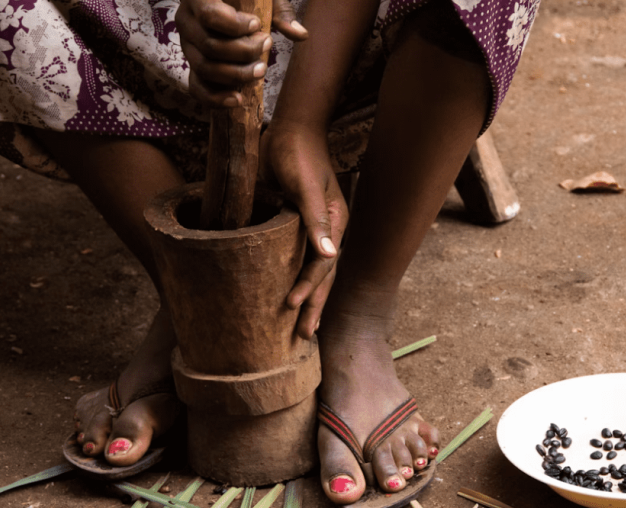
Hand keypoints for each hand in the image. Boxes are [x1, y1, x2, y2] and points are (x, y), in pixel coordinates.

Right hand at [176, 0, 308, 106]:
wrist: (230, 2)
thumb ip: (281, 12)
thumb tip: (301, 35)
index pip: (209, 15)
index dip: (235, 25)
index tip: (256, 25)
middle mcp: (186, 21)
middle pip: (210, 46)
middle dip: (243, 52)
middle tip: (267, 45)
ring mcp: (187, 46)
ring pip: (205, 68)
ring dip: (236, 75)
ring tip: (261, 70)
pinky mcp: (193, 66)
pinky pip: (197, 87)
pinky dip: (216, 98)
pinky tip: (238, 99)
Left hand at [261, 121, 348, 339]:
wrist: (290, 128)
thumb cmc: (295, 152)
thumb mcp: (304, 183)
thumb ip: (315, 217)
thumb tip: (329, 254)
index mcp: (335, 221)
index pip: (323, 264)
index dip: (308, 287)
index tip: (290, 306)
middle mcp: (330, 229)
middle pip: (324, 276)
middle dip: (314, 305)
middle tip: (303, 336)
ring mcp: (316, 229)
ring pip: (316, 272)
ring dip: (309, 299)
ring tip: (301, 327)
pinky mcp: (300, 225)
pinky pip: (302, 260)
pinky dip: (298, 280)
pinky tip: (290, 294)